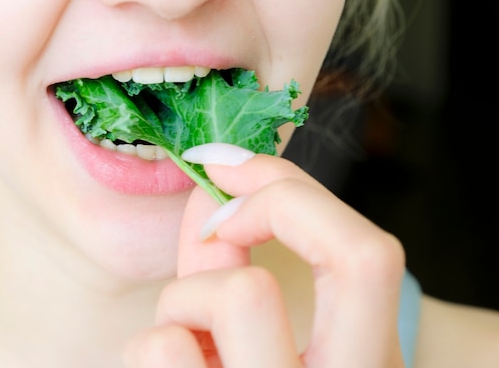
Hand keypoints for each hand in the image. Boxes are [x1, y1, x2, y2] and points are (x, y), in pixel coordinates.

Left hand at [124, 143, 405, 367]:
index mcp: (367, 363)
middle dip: (254, 221)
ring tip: (189, 334)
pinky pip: (162, 349)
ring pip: (232, 298)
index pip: (371, 253)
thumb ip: (233, 251)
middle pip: (324, 265)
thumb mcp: (253, 324)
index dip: (292, 192)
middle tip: (218, 226)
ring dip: (186, 298)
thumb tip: (213, 182)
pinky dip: (152, 343)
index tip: (231, 175)